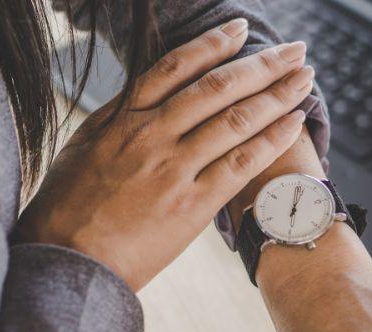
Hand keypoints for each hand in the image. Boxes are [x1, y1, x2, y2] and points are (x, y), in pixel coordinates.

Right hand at [16, 19, 314, 289]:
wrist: (66, 261)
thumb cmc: (66, 209)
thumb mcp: (81, 149)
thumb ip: (115, 119)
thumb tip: (138, 94)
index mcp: (124, 120)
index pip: (177, 67)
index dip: (214, 44)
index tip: (241, 31)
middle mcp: (152, 136)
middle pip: (218, 88)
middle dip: (263, 64)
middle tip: (295, 50)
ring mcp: (174, 170)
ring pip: (235, 120)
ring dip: (277, 95)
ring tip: (305, 79)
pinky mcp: (191, 206)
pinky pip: (240, 165)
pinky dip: (271, 140)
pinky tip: (294, 123)